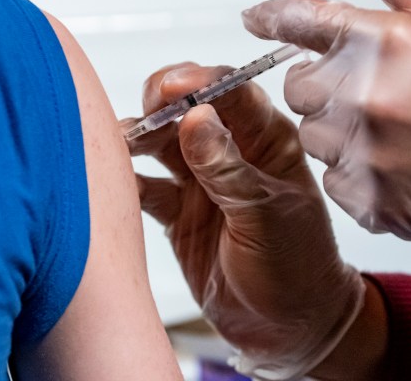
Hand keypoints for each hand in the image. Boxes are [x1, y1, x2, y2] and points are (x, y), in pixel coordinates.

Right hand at [121, 63, 364, 379]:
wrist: (287, 327)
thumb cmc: (298, 267)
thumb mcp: (268, 216)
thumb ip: (228, 170)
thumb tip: (196, 119)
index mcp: (267, 141)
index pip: (232, 93)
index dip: (200, 83)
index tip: (170, 87)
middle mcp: (230, 153)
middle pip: (187, 109)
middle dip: (160, 104)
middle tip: (143, 114)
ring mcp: (200, 182)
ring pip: (160, 143)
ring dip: (138, 138)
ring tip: (120, 144)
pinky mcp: (177, 211)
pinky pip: (145, 187)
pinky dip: (126, 181)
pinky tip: (112, 181)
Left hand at [242, 0, 410, 273]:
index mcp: (383, 43)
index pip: (303, 19)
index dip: (273, 15)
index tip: (256, 18)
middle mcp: (363, 97)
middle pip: (298, 87)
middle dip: (320, 85)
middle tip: (362, 91)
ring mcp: (361, 152)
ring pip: (312, 137)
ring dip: (336, 132)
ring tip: (387, 132)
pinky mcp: (365, 198)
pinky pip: (332, 181)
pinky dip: (353, 173)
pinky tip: (392, 166)